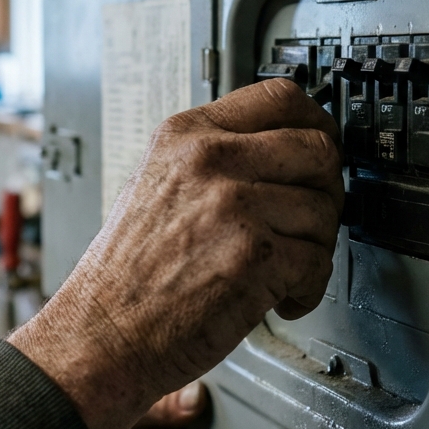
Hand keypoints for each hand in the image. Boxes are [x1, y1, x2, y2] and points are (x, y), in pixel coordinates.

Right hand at [10, 79, 343, 428]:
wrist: (102, 332)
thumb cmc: (126, 273)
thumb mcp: (156, 181)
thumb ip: (213, 156)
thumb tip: (279, 148)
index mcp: (187, 134)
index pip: (280, 96)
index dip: (316, 123)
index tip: (322, 146)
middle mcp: (211, 160)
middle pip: (318, 148)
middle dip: (326, 190)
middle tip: (309, 220)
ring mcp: (233, 206)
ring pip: (324, 209)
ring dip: (315, 247)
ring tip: (283, 268)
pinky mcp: (254, 257)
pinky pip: (318, 262)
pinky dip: (308, 288)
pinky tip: (281, 297)